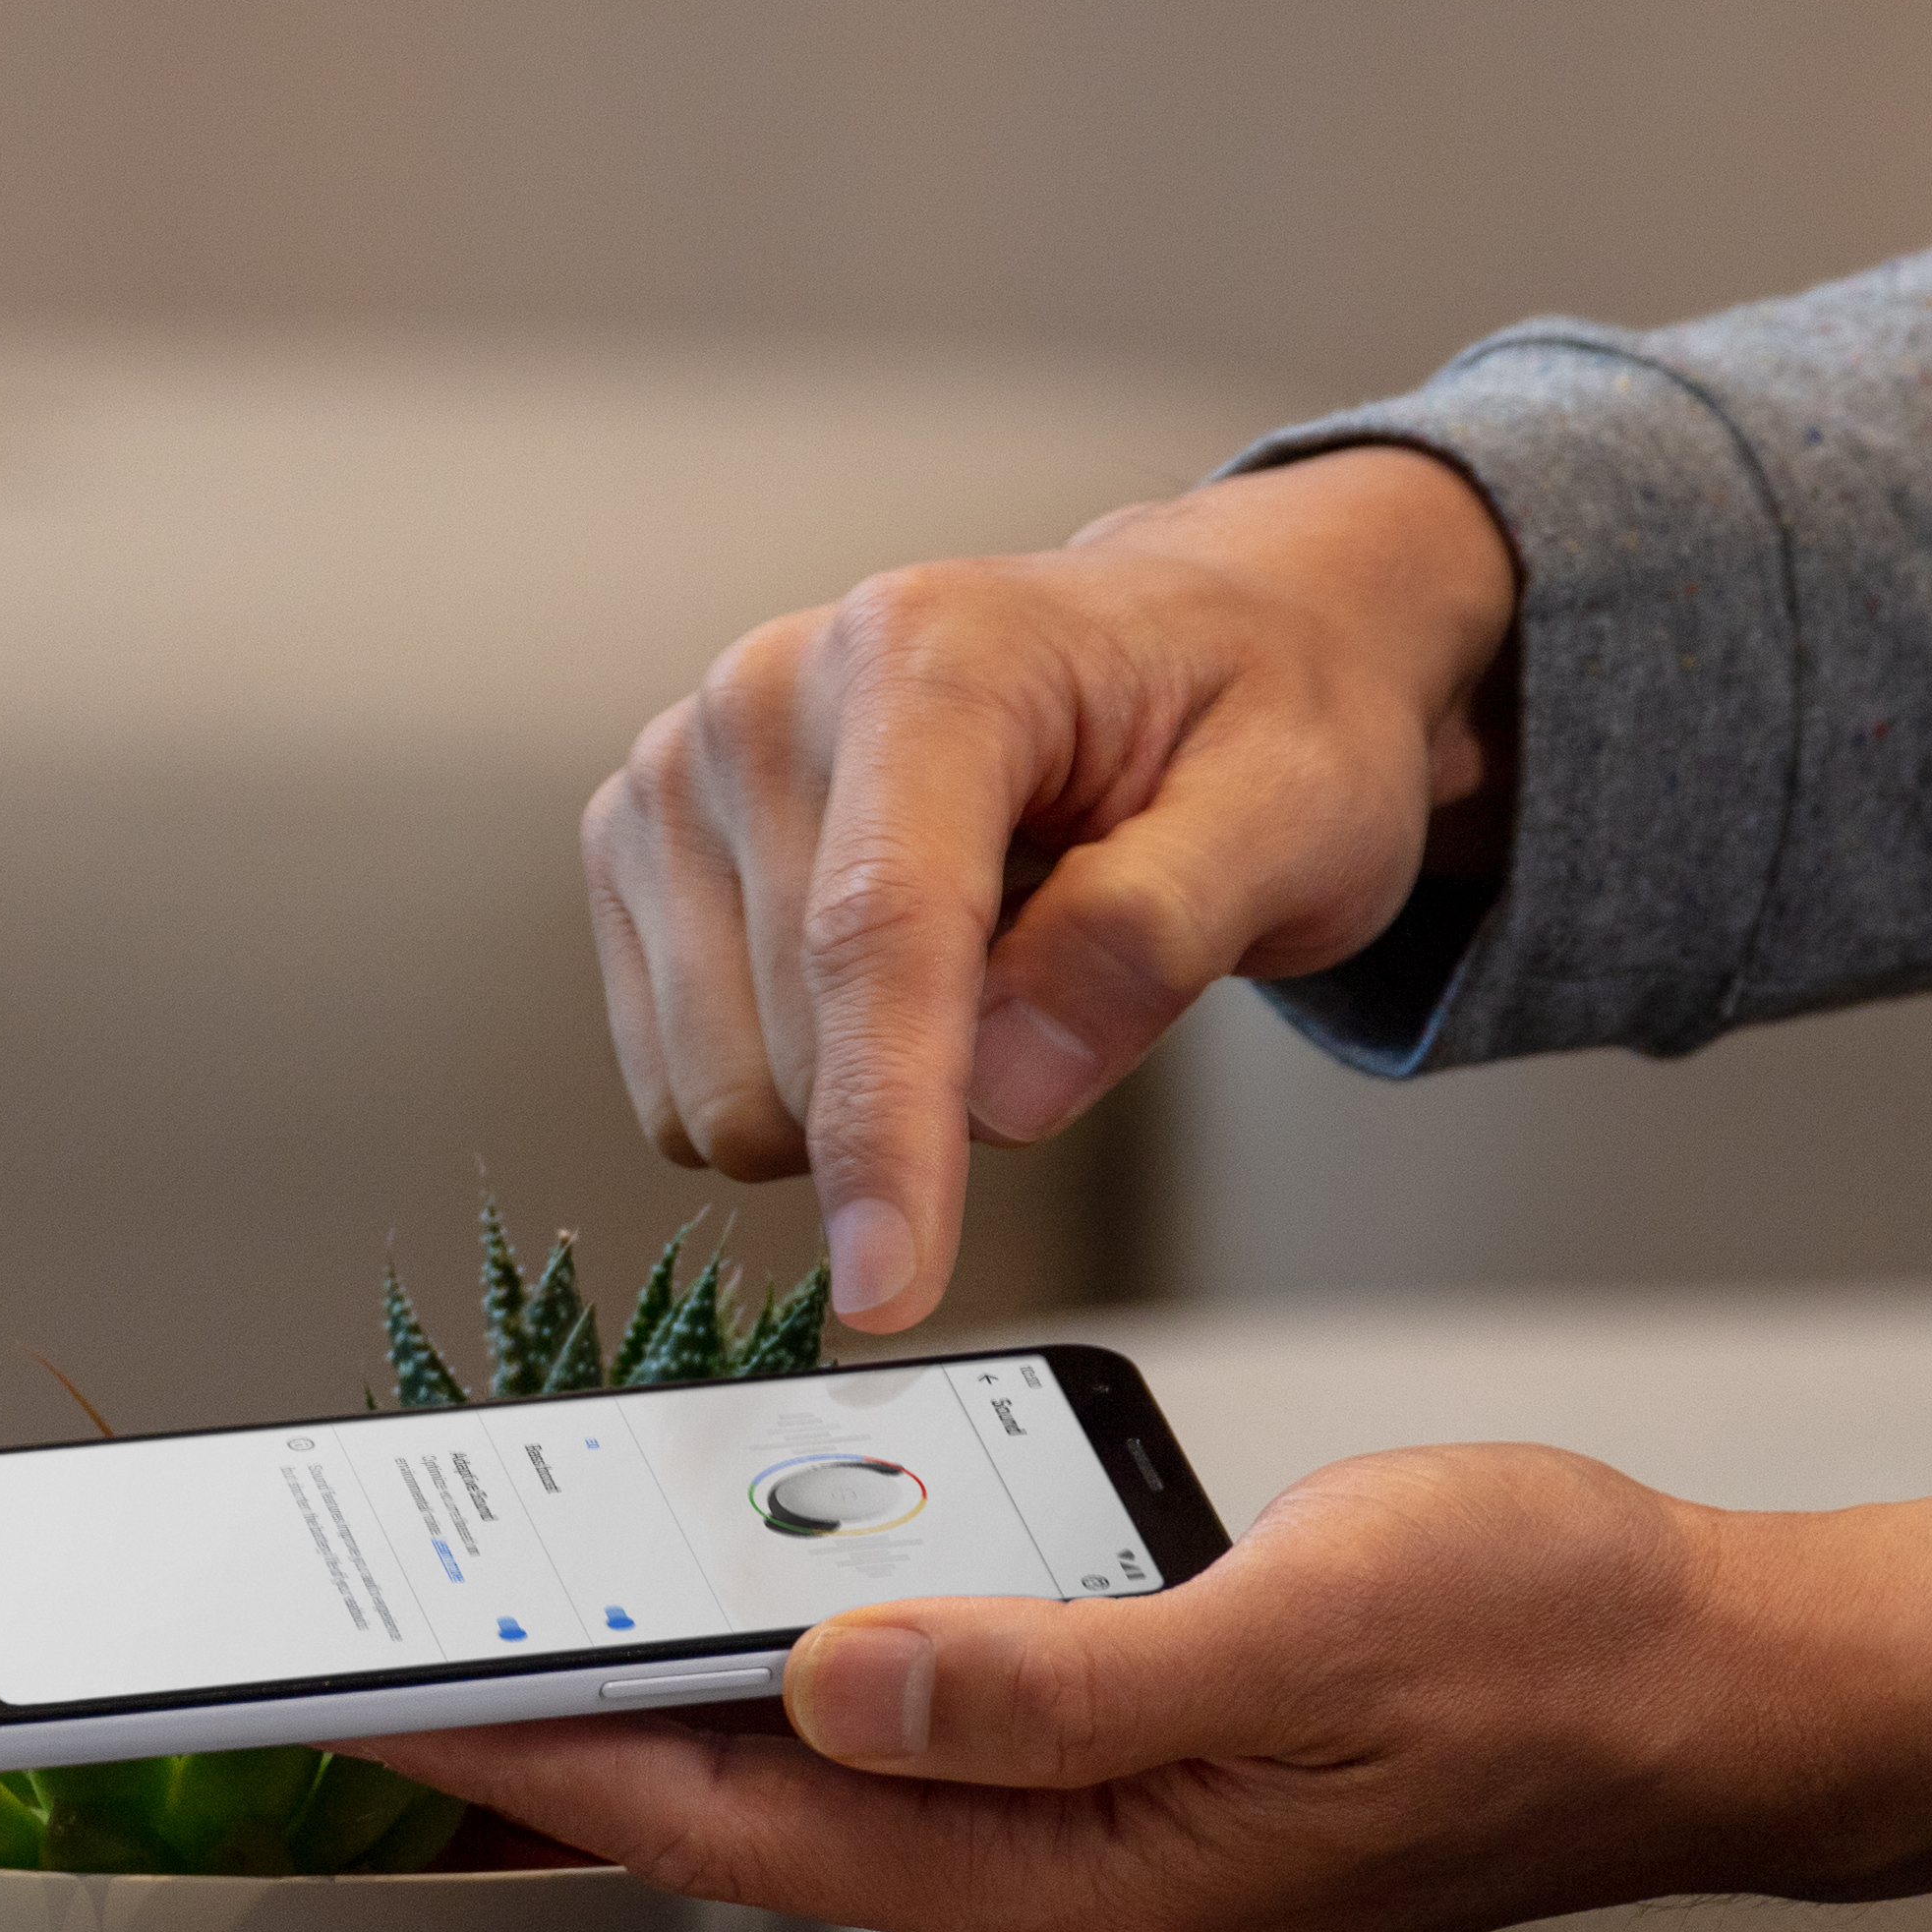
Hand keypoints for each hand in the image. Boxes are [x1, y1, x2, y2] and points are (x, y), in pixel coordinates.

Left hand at [388, 1447, 1931, 1931]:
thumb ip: (1055, 1677)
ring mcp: (1093, 1873)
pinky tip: (744, 1626)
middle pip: (747, 1825)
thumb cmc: (1550, 1645)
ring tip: (516, 1645)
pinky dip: (805, 1695)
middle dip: (567, 1749)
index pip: (741, 1821)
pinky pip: (917, 1759)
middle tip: (388, 1672)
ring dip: (674, 1723)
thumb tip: (836, 1687)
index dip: (551, 1761)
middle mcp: (1063, 1910)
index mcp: (1080, 1890)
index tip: (390, 1711)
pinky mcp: (1126, 1810)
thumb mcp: (1301, 1624)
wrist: (1715, 1690)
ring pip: (821, 1795)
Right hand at [581, 440, 1520, 1331]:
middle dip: (936, 1096)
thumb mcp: (1294, 812)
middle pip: (794, 1042)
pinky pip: (681, 1091)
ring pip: (721, 1091)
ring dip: (863, 1098)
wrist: (1188, 645)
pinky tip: (887, 976)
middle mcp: (766, 696)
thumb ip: (1155, 937)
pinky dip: (802, 1089)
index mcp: (926, 653)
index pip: (879, 932)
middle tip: (1061, 986)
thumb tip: (1005, 1086)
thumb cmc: (1247, 712)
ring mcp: (679, 774)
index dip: (885, 1128)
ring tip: (979, 961)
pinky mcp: (638, 853)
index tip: (889, 1287)